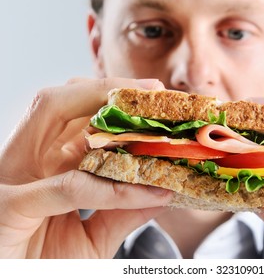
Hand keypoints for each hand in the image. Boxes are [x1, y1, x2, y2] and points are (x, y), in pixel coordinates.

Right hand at [0, 78, 172, 257]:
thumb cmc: (42, 266)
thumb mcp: (92, 238)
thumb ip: (122, 212)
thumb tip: (161, 191)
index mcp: (41, 166)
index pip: (74, 117)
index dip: (112, 101)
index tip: (152, 96)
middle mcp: (25, 162)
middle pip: (61, 103)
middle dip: (107, 89)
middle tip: (152, 90)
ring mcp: (12, 179)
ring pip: (54, 117)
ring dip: (102, 108)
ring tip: (145, 112)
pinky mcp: (7, 207)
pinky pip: (65, 186)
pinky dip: (107, 187)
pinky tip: (142, 188)